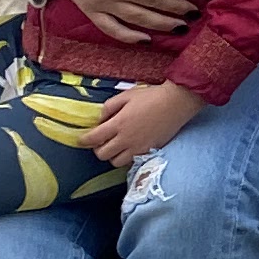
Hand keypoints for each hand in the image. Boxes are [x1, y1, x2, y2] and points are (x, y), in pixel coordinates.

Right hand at [40, 0, 198, 41]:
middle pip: (155, 2)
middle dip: (179, 8)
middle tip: (196, 11)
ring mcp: (102, 3)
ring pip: (139, 19)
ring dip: (163, 25)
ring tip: (181, 27)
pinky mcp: (90, 11)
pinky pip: (112, 29)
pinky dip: (130, 37)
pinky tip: (147, 39)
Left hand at [88, 79, 205, 165]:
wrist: (176, 103)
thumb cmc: (151, 96)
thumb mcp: (126, 95)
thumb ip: (109, 107)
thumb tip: (100, 120)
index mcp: (118, 124)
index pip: (94, 139)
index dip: (84, 140)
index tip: (82, 140)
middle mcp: (126, 140)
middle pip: (102, 155)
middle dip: (98, 148)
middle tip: (101, 140)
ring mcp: (138, 148)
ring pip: (116, 162)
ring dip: (112, 155)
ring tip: (116, 145)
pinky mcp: (149, 151)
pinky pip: (132, 161)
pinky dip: (127, 156)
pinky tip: (130, 147)